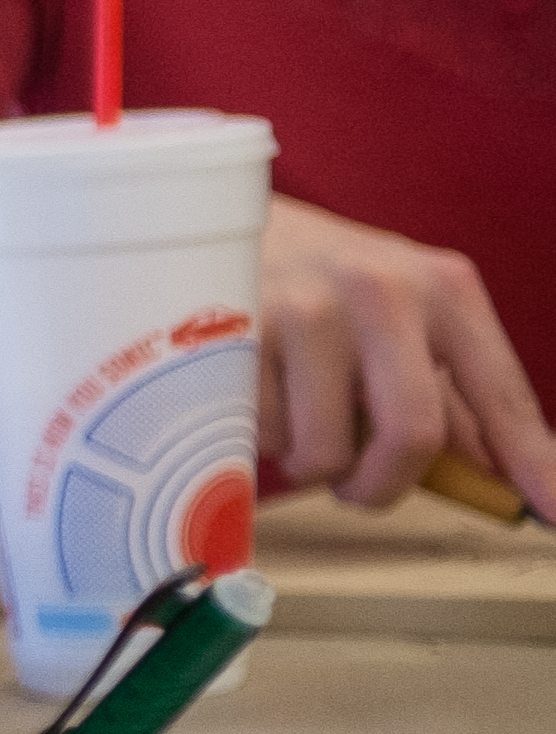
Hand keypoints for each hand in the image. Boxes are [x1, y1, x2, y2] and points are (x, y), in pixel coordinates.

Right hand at [255, 196, 555, 514]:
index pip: (500, 392)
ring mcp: (305, 309)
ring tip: (295, 423)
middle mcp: (381, 290)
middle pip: (412, 434)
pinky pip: (262, 437)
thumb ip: (446, 395)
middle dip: (384, 487)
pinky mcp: (235, 334)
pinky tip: (253, 397)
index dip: (533, 462)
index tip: (554, 509)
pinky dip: (259, 440)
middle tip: (360, 489)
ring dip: (310, 464)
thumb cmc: (322, 284)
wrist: (211, 223)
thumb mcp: (401, 316)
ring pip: (325, 450)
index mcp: (442, 289)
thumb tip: (492, 476)